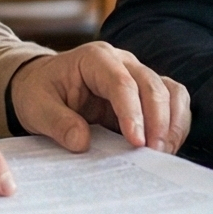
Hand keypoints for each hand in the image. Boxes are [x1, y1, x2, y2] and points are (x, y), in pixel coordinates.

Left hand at [8, 42, 191, 153]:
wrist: (42, 85)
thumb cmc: (40, 92)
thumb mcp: (36, 107)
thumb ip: (57, 122)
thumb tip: (82, 141)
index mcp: (95, 58)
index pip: (122, 83)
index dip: (132, 112)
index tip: (136, 142)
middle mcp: (122, 62)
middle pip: (152, 85)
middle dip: (158, 121)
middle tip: (154, 155)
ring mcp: (137, 76)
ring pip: (170, 91)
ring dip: (172, 123)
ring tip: (164, 154)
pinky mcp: (145, 94)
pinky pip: (172, 103)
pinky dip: (175, 124)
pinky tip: (167, 147)